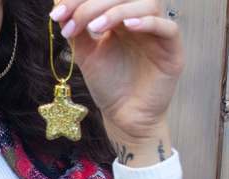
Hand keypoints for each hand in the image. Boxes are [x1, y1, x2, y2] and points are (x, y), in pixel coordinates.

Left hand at [49, 1, 183, 160]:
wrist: (123, 117)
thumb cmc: (108, 87)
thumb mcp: (87, 56)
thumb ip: (76, 32)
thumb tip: (60, 9)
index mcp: (121, 17)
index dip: (80, 0)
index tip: (57, 13)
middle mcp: (140, 19)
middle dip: (94, 4)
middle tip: (74, 22)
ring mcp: (157, 33)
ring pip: (146, 4)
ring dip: (117, 11)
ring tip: (95, 28)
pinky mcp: (172, 50)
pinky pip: (167, 27)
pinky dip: (148, 23)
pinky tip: (127, 27)